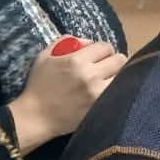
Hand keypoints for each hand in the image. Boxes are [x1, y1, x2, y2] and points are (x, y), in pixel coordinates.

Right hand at [7, 40, 126, 153]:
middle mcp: (90, 75)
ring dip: (116, 76)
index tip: (99, 56)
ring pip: (123, 77)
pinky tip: (108, 91)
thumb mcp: (45, 56)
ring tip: (107, 79)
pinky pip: (119, 93)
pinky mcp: (100, 107)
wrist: (36, 117)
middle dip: (114, 61)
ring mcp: (97, 93)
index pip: (106, 47)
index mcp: (76, 61)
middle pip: (120, 60)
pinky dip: (116, 90)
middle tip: (107, 66)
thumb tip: (88, 42)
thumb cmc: (39, 85)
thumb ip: (66, 42)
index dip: (103, 50)